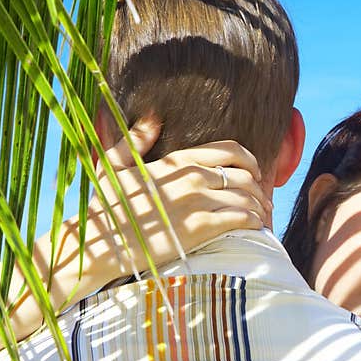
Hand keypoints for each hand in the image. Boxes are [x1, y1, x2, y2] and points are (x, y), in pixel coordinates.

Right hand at [91, 118, 272, 276]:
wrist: (99, 243)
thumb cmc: (105, 207)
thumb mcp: (115, 165)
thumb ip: (135, 139)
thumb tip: (152, 117)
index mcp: (178, 160)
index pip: (232, 150)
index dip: (250, 161)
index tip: (254, 173)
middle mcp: (192, 176)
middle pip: (245, 175)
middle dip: (258, 187)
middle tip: (261, 199)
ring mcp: (198, 201)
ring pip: (247, 197)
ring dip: (259, 206)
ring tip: (261, 214)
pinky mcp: (201, 227)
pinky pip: (242, 218)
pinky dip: (254, 221)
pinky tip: (254, 226)